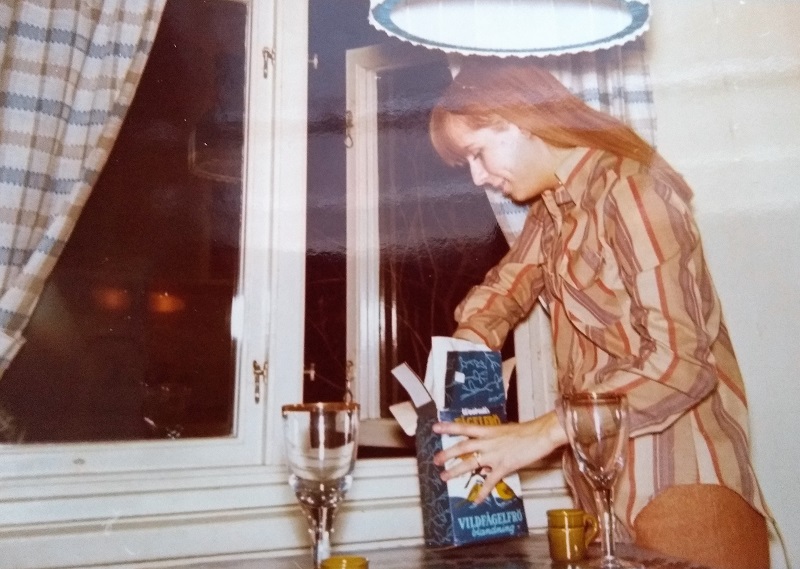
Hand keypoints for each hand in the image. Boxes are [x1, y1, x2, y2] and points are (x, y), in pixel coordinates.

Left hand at [432, 411, 567, 502]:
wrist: (540, 435)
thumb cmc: (525, 431)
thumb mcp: (504, 430)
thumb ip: (492, 438)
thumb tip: (484, 446)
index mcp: (488, 431)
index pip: (464, 428)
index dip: (448, 427)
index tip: (435, 427)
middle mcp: (487, 442)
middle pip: (462, 447)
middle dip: (447, 454)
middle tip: (436, 460)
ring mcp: (494, 454)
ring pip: (470, 463)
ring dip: (456, 471)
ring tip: (444, 477)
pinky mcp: (504, 466)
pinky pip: (490, 481)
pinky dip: (482, 491)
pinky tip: (476, 499)